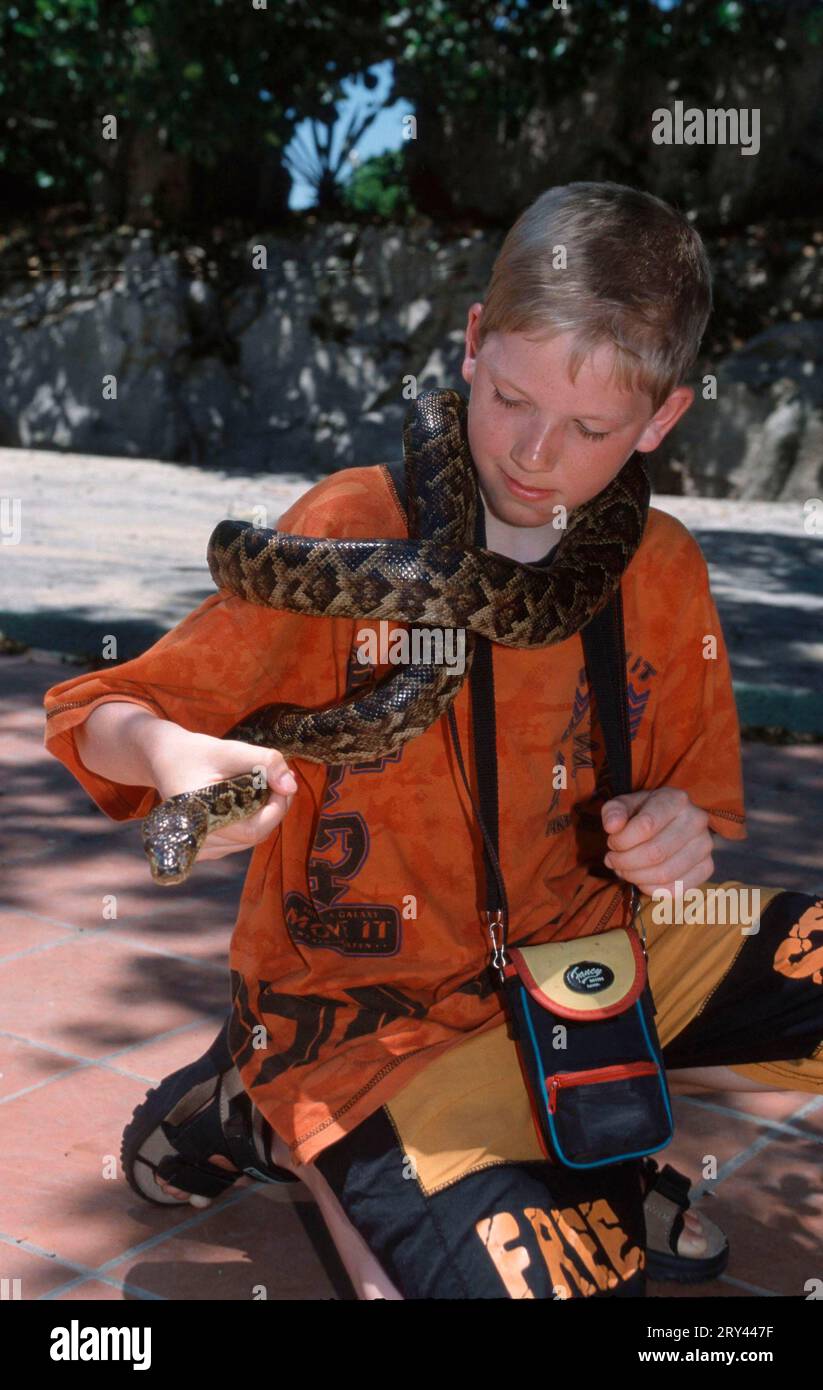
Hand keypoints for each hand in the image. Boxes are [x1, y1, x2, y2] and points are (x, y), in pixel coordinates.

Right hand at [150, 730, 297, 860]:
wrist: (164, 758)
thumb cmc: (194, 753)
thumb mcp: (229, 750)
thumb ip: (264, 762)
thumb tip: (291, 786)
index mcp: (201, 820)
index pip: (255, 830)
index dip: (278, 808)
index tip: (284, 782)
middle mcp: (198, 843)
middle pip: (255, 835)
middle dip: (274, 807)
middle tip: (279, 778)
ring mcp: (201, 849)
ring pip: (250, 839)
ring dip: (264, 813)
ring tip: (263, 784)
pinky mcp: (204, 848)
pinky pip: (239, 840)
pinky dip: (250, 820)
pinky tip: (247, 798)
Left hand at [600, 787, 713, 897]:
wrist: (670, 822)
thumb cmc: (642, 813)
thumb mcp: (624, 805)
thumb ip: (614, 811)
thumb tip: (612, 826)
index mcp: (675, 799)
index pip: (645, 826)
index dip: (621, 841)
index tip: (612, 843)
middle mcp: (696, 820)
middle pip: (655, 853)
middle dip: (625, 862)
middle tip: (613, 860)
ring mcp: (705, 845)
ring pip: (665, 874)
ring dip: (635, 877)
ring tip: (623, 870)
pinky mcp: (707, 867)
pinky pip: (676, 889)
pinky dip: (651, 889)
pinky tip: (641, 880)